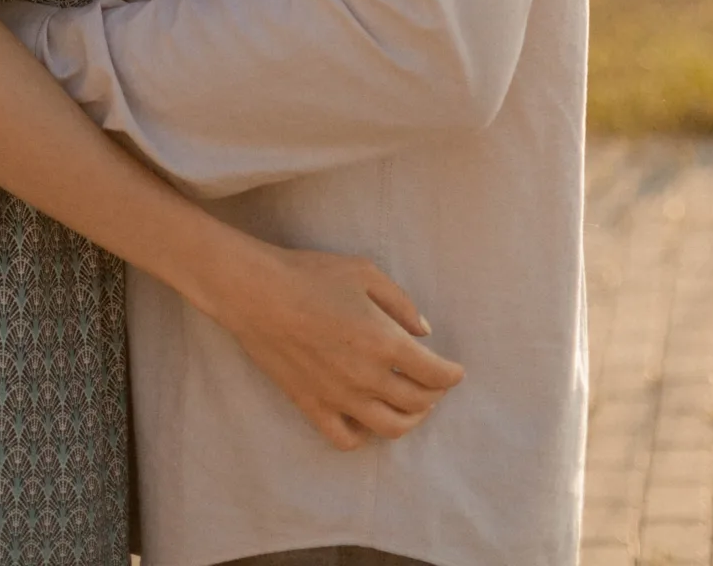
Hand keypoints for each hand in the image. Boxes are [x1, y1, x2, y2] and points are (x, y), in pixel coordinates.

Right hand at [209, 242, 464, 451]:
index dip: (452, 375)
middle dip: (434, 396)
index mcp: (385, 342)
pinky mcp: (313, 406)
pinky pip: (347, 439)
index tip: (456, 371)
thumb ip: (401, 303)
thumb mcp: (364, 272)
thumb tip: (425, 332)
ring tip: (410, 406)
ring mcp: (340, 397)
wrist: (256, 292)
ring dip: (409, 420)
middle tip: (433, 384)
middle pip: (418, 403)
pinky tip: (366, 418)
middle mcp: (368, 378)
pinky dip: (364, 435)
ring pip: (390, 429)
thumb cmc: (311, 275)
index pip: (435, 374)